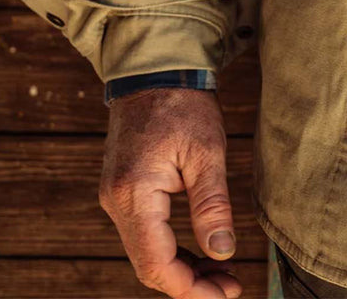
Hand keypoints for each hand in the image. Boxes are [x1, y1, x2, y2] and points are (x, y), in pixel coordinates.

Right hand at [99, 87, 242, 298]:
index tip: (224, 294)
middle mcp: (116, 204)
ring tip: (223, 273)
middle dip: (189, 283)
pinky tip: (201, 250)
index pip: (156, 264)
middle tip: (230, 287)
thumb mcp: (207, 151)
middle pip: (149, 265)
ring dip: (183, 267)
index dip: (190, 288)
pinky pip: (145, 234)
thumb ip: (212, 204)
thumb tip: (224, 250)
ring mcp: (115, 199)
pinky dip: (172, 248)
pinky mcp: (124, 192)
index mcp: (134, 196)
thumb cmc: (182, 104)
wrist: (154, 71)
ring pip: (146, 252)